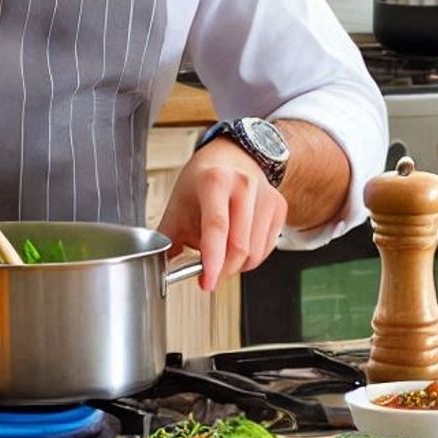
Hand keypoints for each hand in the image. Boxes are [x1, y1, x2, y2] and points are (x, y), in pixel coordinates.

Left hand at [157, 140, 287, 290]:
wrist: (232, 155)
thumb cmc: (204, 180)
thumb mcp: (179, 203)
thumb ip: (168, 238)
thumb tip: (158, 269)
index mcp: (215, 181)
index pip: (216, 227)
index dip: (212, 260)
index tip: (206, 282)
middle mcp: (244, 185)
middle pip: (239, 245)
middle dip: (222, 270)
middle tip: (208, 273)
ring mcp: (265, 195)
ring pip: (254, 252)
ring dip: (236, 265)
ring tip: (222, 252)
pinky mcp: (279, 207)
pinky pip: (267, 248)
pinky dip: (251, 257)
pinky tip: (238, 244)